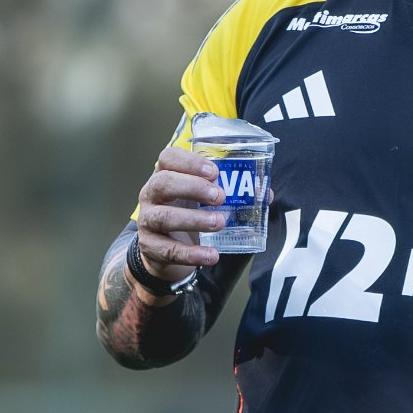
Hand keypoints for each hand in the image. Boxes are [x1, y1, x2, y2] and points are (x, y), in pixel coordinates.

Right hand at [134, 146, 226, 282]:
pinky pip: (169, 250)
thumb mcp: (206, 200)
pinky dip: (192, 253)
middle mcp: (152, 195)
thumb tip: (265, 193)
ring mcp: (147, 221)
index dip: (189, 162)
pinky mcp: (150, 247)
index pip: (168, 158)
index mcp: (167, 175)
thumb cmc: (189, 213)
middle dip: (192, 187)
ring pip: (163, 216)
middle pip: (163, 183)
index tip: (214, 171)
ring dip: (193, 219)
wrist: (166, 252)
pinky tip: (211, 255)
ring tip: (220, 223)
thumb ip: (234, 193)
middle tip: (220, 196)